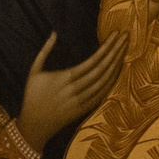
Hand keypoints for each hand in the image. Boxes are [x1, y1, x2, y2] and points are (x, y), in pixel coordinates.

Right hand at [14, 30, 127, 152]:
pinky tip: (118, 69)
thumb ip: (44, 51)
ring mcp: (81, 101)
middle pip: (102, 69)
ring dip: (117, 64)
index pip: (92, 61)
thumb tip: (54, 32)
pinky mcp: (84, 109)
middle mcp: (75, 89)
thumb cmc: (32, 95)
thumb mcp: (34, 71)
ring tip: (124, 49)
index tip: (115, 34)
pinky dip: (112, 81)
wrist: (33, 125)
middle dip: (116, 51)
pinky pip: (102, 94)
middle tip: (126, 37)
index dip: (106, 47)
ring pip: (105, 81)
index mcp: (64, 78)